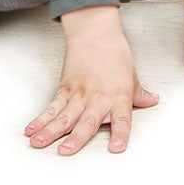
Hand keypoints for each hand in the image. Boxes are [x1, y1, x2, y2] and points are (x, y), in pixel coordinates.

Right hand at [25, 5, 158, 154]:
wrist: (95, 33)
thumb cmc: (114, 52)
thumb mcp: (131, 75)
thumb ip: (139, 94)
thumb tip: (151, 101)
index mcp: (118, 96)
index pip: (122, 119)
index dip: (120, 134)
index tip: (116, 148)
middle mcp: (98, 98)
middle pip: (86, 121)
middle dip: (75, 137)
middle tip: (66, 150)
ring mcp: (79, 95)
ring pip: (64, 117)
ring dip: (51, 131)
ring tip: (39, 143)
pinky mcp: (65, 90)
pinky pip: (52, 107)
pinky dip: (41, 119)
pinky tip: (32, 130)